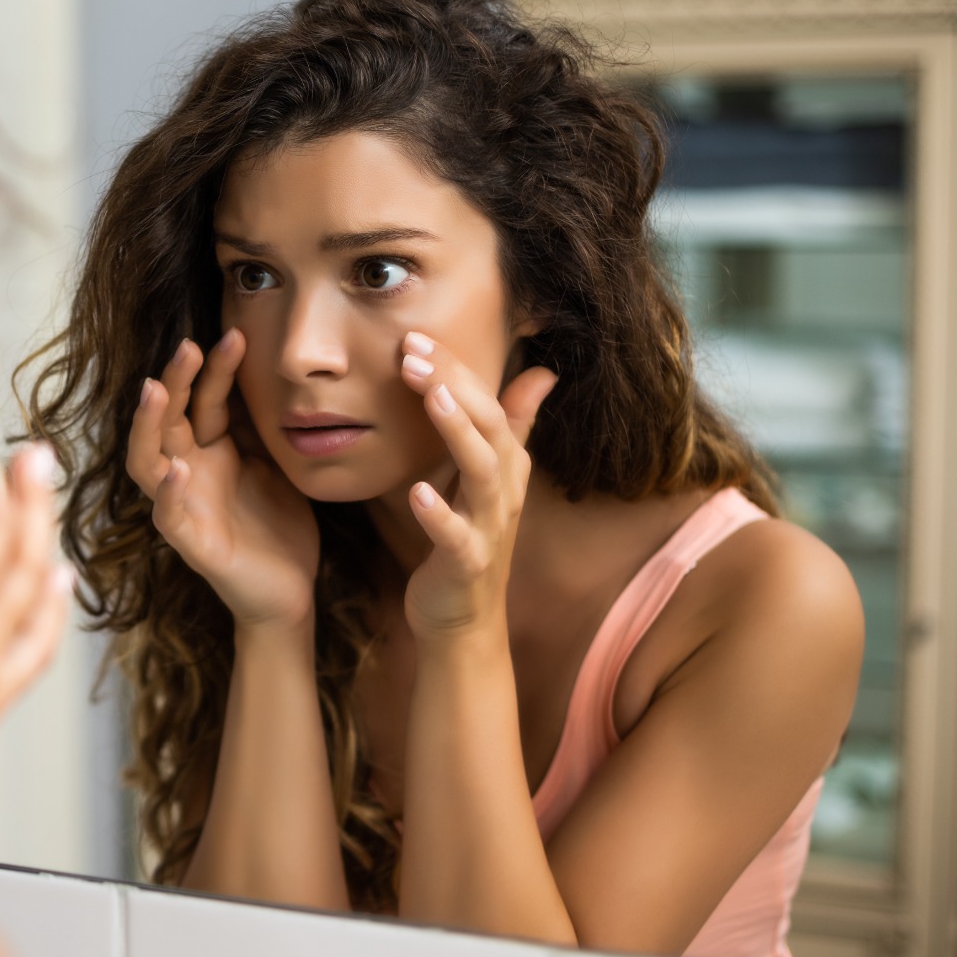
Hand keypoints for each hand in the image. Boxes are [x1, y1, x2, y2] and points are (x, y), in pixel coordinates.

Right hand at [126, 329, 319, 631]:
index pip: (203, 399)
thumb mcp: (275, 464)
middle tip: (188, 345)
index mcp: (210, 451)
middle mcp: (188, 472)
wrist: (290, 592)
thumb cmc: (278, 526)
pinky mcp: (191, 545)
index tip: (236, 334)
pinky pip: (169, 516)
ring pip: (147, 460)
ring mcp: (184, 507)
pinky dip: (170, 493)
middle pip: (166, 417)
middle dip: (173, 381)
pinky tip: (179, 471)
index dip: (214, 368)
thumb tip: (270, 373)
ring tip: (155, 391)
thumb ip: (261, 426)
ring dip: (148, 425)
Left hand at [397, 332, 556, 642]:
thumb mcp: (487, 477)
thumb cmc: (466, 541)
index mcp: (505, 466)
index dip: (456, 368)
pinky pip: (457, 538)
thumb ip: (510, 425)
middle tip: (413, 350)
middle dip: (454, 385)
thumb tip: (543, 372)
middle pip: (489, 428)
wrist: (460, 620)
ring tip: (429, 397)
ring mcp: (489, 529)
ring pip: (482, 474)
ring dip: (457, 432)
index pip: (488, 404)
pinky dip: (438, 514)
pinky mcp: (467, 565)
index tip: (416, 336)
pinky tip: (415, 492)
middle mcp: (504, 491)